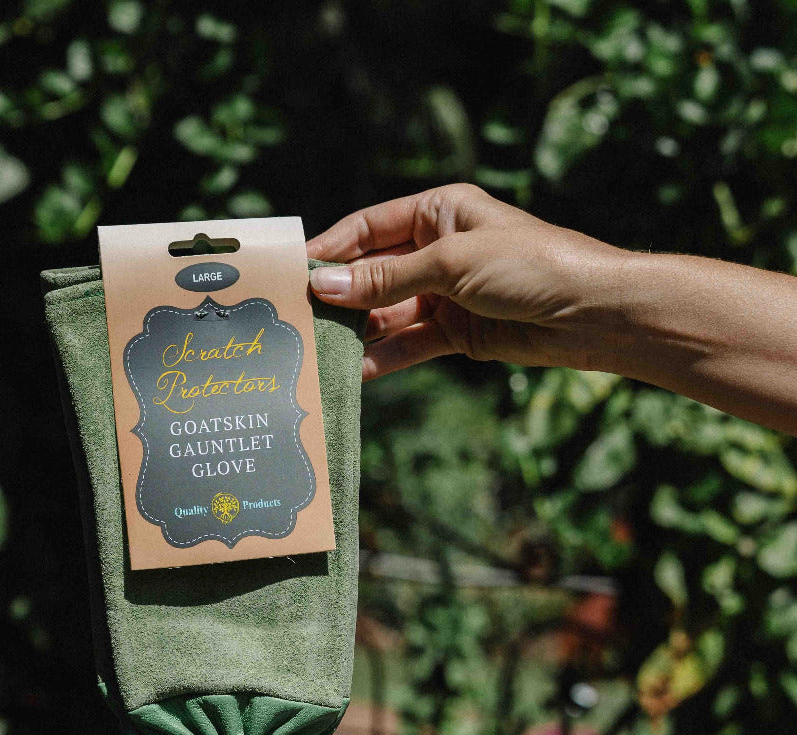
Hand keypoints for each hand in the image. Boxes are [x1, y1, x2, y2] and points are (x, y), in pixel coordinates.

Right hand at [307, 184, 630, 380]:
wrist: (590, 313)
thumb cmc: (530, 265)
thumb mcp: (452, 263)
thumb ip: (387, 279)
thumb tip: (326, 286)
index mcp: (439, 212)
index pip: (369, 228)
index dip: (332, 249)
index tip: (294, 272)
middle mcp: (437, 251)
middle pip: (372, 274)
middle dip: (339, 296)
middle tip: (297, 318)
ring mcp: (444, 295)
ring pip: (385, 313)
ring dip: (355, 331)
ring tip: (317, 349)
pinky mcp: (455, 333)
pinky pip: (407, 344)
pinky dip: (383, 357)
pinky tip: (354, 371)